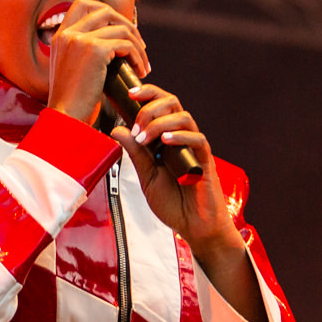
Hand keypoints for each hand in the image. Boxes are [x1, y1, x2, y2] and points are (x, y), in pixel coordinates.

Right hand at [45, 0, 147, 126]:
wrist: (65, 119)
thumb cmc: (72, 103)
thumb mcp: (72, 70)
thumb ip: (84, 52)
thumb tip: (112, 45)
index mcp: (60, 36)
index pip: (82, 5)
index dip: (105, 13)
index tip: (120, 31)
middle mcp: (68, 33)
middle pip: (105, 10)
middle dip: (126, 24)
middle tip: (139, 46)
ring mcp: (80, 39)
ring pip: (121, 28)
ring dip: (138, 45)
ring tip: (143, 64)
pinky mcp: (95, 49)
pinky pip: (126, 45)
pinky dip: (138, 57)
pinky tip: (140, 72)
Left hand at [113, 84, 268, 321]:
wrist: (194, 227)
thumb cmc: (174, 203)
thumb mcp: (146, 177)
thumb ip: (135, 154)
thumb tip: (117, 129)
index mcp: (166, 138)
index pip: (158, 106)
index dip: (146, 94)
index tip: (127, 94)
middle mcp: (181, 137)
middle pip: (171, 103)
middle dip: (150, 105)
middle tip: (135, 123)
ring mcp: (194, 147)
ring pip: (183, 116)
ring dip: (160, 122)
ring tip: (144, 137)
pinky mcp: (204, 160)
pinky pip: (197, 139)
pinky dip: (180, 136)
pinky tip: (165, 142)